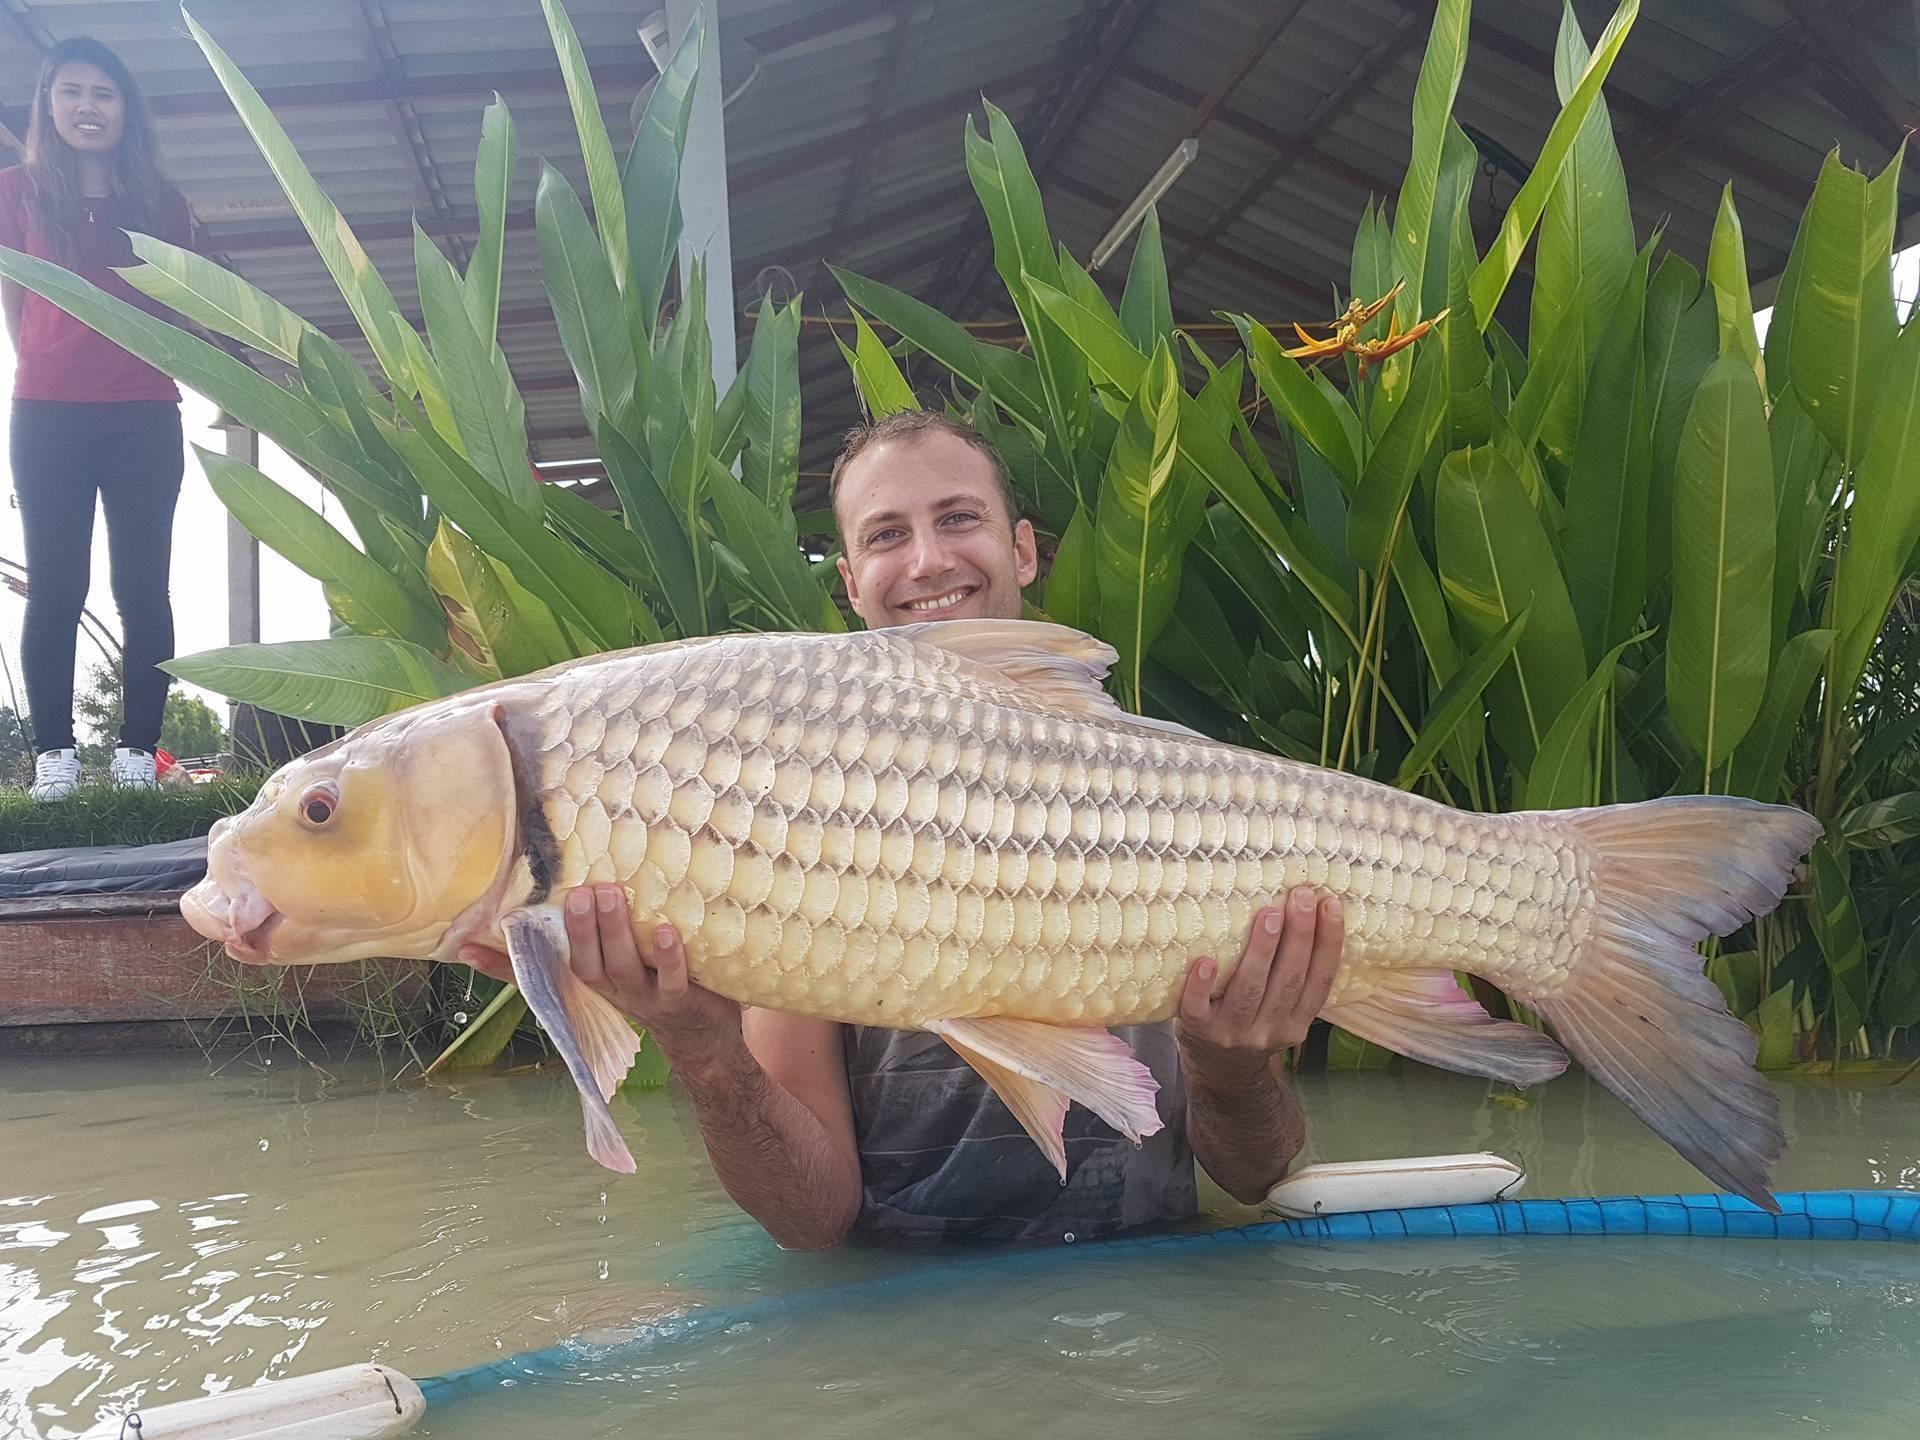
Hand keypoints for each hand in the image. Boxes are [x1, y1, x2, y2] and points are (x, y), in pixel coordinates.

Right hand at [458, 885, 742, 1062]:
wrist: (703, 1037)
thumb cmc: (656, 981)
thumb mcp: (620, 959)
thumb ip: (600, 931)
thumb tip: (568, 891)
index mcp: (588, 976)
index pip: (538, 970)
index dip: (499, 962)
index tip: (464, 944)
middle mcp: (608, 987)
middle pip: (583, 960)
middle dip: (577, 928)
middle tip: (577, 892)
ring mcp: (642, 996)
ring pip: (621, 966)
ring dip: (614, 931)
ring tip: (611, 896)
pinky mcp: (679, 1000)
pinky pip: (671, 979)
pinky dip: (668, 956)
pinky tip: (664, 930)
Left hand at [1176, 887, 1343, 1067]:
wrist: (1218, 1071)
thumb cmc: (1252, 1021)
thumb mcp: (1282, 1010)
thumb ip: (1291, 974)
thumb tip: (1307, 908)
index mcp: (1297, 1022)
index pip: (1319, 981)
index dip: (1329, 944)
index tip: (1330, 904)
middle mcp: (1269, 1029)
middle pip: (1288, 980)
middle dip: (1299, 935)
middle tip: (1301, 896)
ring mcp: (1233, 1032)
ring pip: (1250, 990)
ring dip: (1262, 950)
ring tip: (1269, 914)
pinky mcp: (1198, 1030)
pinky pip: (1198, 1008)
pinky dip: (1201, 985)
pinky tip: (1206, 960)